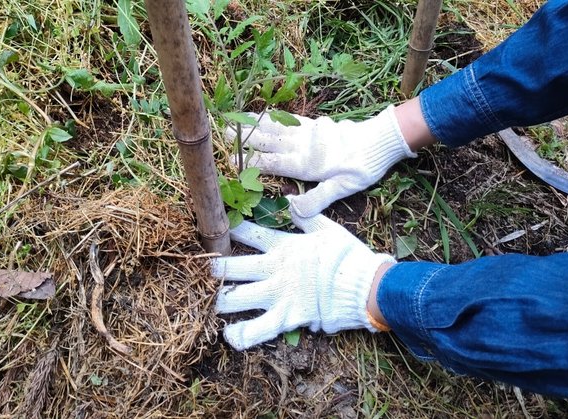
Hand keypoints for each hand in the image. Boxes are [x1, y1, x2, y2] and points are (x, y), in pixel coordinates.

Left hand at [211, 212, 395, 350]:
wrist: (366, 287)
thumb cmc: (349, 256)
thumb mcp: (328, 228)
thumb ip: (305, 216)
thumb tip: (290, 201)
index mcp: (284, 246)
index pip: (249, 233)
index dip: (230, 228)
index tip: (216, 225)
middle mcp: (274, 270)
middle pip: (232, 267)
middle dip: (214, 268)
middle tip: (202, 270)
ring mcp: (277, 295)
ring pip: (235, 299)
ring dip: (218, 301)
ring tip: (207, 301)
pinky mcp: (286, 318)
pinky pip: (257, 330)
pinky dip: (241, 335)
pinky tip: (229, 336)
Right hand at [226, 105, 415, 216]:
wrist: (382, 140)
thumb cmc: (364, 167)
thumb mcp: (344, 189)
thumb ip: (318, 199)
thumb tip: (293, 210)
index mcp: (306, 164)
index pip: (271, 163)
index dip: (249, 162)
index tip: (228, 160)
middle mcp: (302, 146)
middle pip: (267, 141)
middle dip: (243, 138)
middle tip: (220, 133)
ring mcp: (308, 133)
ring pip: (275, 127)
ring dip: (253, 124)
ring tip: (233, 120)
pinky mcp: (315, 125)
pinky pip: (288, 118)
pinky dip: (272, 116)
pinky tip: (262, 114)